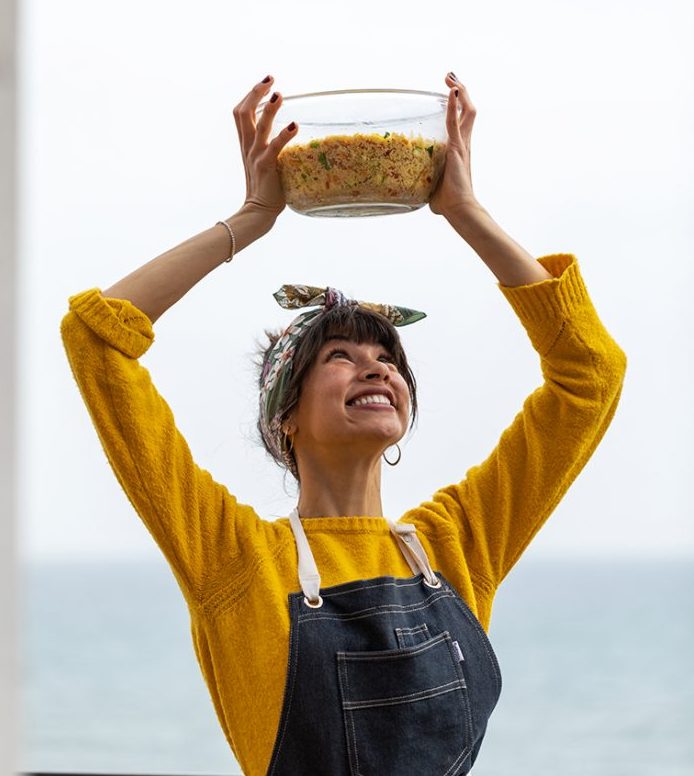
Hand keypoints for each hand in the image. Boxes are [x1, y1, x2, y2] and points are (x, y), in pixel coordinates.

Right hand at [233, 75, 298, 219]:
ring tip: (279, 95)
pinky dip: (284, 134)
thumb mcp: (265, 163)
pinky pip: (274, 146)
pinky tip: (294, 125)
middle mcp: (248, 147)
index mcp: (246, 144)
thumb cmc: (267, 189)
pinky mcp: (266, 166)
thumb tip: (289, 136)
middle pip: (243, 112)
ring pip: (259, 125)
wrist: (258, 211)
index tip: (265, 83)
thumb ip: (271, 148)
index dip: (251, 95)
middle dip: (255, 92)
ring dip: (269, 109)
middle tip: (270, 79)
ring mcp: (255, 156)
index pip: (241, 113)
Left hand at [428, 73, 480, 219]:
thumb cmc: (446, 202)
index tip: (448, 92)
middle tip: (449, 77)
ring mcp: (462, 145)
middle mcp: (464, 144)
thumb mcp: (430, 185)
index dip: (457, 105)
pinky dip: (453, 105)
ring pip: (466, 111)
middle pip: (467, 111)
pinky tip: (451, 91)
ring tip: (451, 78)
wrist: (458, 209)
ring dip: (460, 92)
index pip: (461, 122)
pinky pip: (455, 122)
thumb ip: (422, 179)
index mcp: (459, 150)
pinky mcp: (457, 148)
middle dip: (460, 91)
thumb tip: (409, 185)